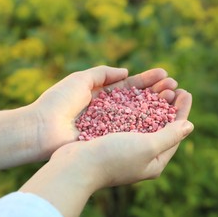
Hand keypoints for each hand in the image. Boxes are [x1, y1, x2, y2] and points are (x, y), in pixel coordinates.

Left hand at [27, 65, 178, 160]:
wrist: (41, 130)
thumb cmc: (58, 103)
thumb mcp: (80, 80)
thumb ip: (102, 73)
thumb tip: (127, 73)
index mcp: (102, 97)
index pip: (131, 88)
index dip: (148, 82)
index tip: (165, 76)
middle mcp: (110, 114)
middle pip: (139, 102)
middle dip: (157, 94)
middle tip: (175, 88)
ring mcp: (110, 130)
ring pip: (139, 118)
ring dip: (157, 108)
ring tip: (175, 98)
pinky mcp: (109, 143)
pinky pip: (132, 135)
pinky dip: (148, 127)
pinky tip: (164, 120)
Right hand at [50, 88, 191, 189]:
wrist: (76, 166)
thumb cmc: (113, 157)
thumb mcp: (147, 147)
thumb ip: (169, 136)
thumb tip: (189, 126)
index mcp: (154, 162)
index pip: (175, 135)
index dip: (182, 112)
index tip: (186, 92)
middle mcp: (142, 157)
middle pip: (160, 127)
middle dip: (168, 105)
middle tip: (173, 86)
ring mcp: (125, 149)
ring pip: (144, 122)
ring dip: (152, 103)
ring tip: (158, 86)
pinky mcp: (111, 141)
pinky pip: (128, 120)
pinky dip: (135, 107)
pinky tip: (136, 94)